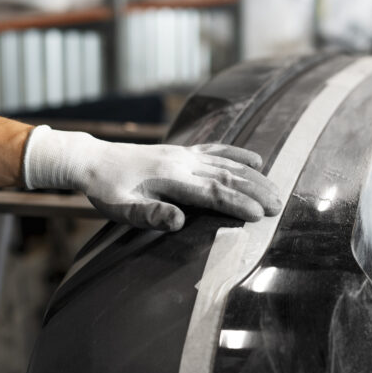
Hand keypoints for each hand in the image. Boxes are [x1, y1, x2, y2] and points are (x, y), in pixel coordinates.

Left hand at [23, 126, 282, 230]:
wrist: (93, 160)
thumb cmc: (106, 190)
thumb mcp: (120, 208)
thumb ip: (149, 214)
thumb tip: (179, 221)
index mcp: (170, 178)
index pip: (211, 191)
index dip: (237, 202)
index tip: (258, 214)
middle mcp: (182, 162)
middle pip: (226, 176)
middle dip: (255, 190)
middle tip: (279, 205)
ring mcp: (184, 154)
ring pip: (227, 163)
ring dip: (253, 176)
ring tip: (276, 189)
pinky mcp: (182, 152)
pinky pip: (216, 151)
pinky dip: (238, 155)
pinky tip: (255, 160)